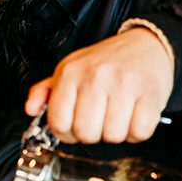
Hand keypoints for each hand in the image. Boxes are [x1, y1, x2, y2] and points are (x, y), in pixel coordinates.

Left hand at [24, 28, 172, 143]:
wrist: (146, 44)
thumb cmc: (106, 62)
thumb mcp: (70, 69)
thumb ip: (46, 91)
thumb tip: (30, 109)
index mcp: (71, 73)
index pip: (58, 122)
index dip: (66, 133)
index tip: (74, 126)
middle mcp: (96, 77)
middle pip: (86, 133)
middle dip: (92, 134)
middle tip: (99, 120)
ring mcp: (125, 86)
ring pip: (113, 136)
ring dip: (116, 133)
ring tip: (118, 116)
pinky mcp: (151, 95)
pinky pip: (139, 133)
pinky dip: (137, 132)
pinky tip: (134, 116)